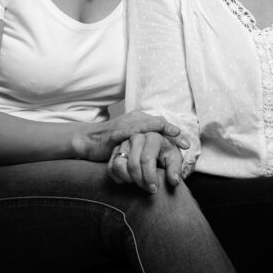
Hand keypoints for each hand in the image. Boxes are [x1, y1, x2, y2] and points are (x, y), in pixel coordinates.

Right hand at [75, 111, 189, 161]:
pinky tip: (151, 136)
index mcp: (139, 120)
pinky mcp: (115, 133)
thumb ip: (143, 142)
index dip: (174, 133)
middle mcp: (134, 119)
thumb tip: (159, 153)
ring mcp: (125, 125)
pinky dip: (143, 134)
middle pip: (158, 123)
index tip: (186, 144)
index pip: (161, 125)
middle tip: (185, 143)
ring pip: (148, 125)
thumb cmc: (109, 142)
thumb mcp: (130, 140)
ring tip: (176, 136)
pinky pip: (131, 132)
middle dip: (173, 132)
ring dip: (163, 130)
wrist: (87, 141)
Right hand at [107, 132, 185, 192]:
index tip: (154, 188)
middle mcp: (136, 137)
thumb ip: (175, 169)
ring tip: (140, 182)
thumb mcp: (174, 159)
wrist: (156, 149)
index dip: (150, 177)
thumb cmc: (165, 153)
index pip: (147, 159)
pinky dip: (120, 178)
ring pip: (119, 165)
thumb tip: (173, 181)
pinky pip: (111, 168)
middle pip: (133, 165)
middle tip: (149, 189)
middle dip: (141, 181)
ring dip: (129, 179)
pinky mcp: (115, 151)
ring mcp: (124, 143)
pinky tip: (131, 179)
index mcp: (153, 136)